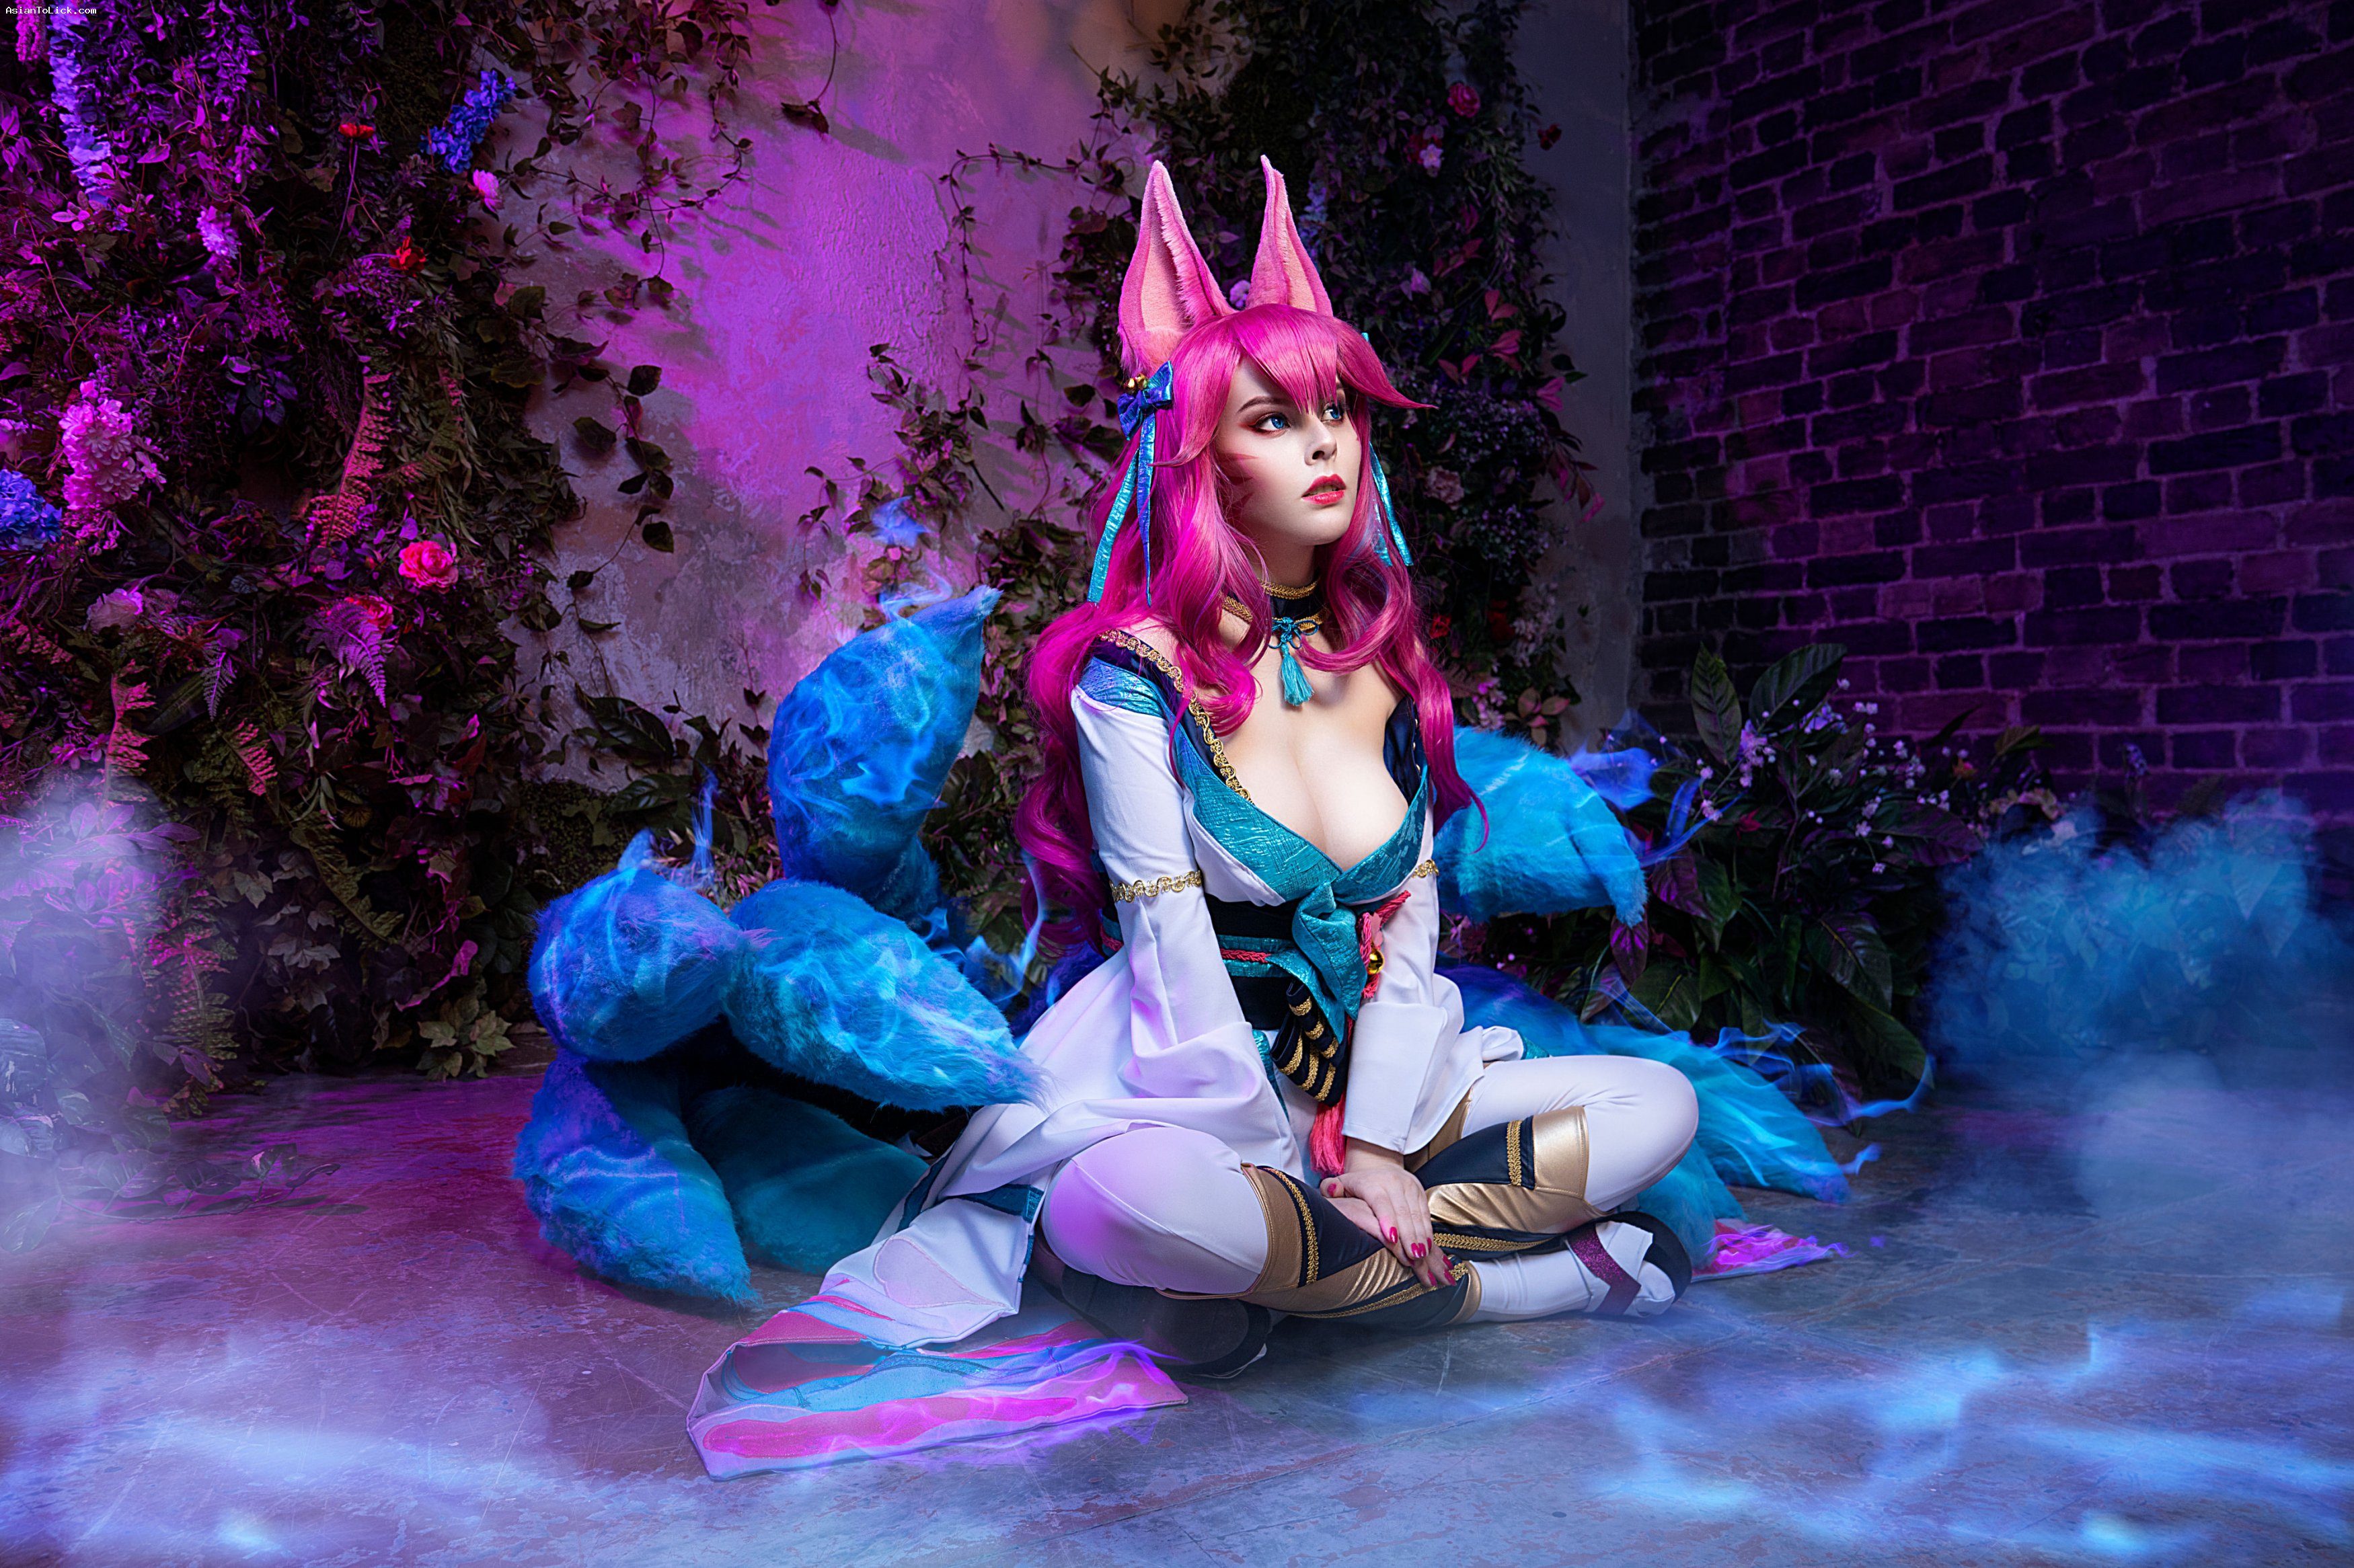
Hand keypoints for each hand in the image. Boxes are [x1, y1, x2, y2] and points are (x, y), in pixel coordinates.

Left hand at [1321, 1140, 1452, 1289]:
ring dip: (1421, 1237)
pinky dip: (1427, 1232)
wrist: (1378, 1165)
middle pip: (1403, 1212)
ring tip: (1422, 1257)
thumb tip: (1331, 1190)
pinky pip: (1426, 1214)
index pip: (1380, 1202)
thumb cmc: (1356, 1186)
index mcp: (1372, 1183)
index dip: (1386, 1220)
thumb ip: (1330, 1188)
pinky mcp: (1420, 1192)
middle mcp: (1393, 1182)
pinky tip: (1429, 1249)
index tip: (1390, 1238)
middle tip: (1412, 1258)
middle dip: (1408, 1236)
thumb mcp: (1339, 1184)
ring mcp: (1409, 1186)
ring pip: (1417, 1214)